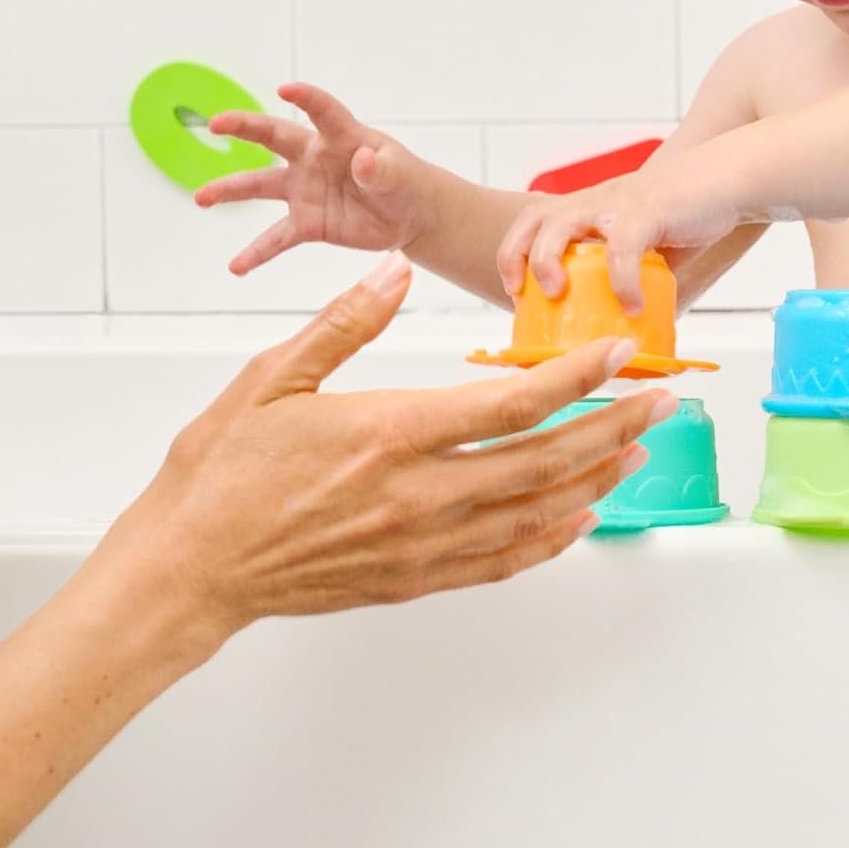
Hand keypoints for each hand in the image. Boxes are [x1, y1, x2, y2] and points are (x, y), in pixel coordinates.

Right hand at [122, 253, 673, 635]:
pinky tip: (577, 519)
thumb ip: (346, 320)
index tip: (619, 356)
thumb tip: (396, 270)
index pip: (513, 402)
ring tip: (637, 451)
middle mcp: (419, 493)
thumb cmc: (221, 472)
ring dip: (594, 479)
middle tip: (660, 402)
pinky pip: (501, 560)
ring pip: (535, 513)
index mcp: (391, 432)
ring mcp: (421, 543)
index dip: (578, 377)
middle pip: (546, 460)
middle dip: (613, 427)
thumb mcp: (274, 376)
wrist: (188, 567)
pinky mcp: (413, 577)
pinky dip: (549, 538)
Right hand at [193, 83, 431, 275]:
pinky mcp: (307, 222)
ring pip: (261, 186)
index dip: (307, 98)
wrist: (407, 214)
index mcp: (341, 137)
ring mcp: (305, 190)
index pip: (322, 112)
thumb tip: (364, 162)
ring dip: (230, 190)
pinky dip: (257, 253)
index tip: (286, 89)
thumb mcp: (400, 174)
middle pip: (273, 137)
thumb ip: (381, 169)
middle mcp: (314, 158)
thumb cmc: (402, 180)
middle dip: (244, 127)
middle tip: (214, 123)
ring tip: (201, 198)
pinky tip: (236, 266)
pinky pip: (277, 238)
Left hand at [496, 160, 740, 312]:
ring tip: (558, 294)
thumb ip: (633, 278)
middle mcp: (594, 202)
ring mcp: (617, 204)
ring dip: (550, 259)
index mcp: (588, 208)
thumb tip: (630, 327)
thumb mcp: (647, 246)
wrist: (727, 178)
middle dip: (518, 255)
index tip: (515, 292)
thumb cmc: (686, 212)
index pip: (533, 220)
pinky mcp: (646, 211)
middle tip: (524, 293)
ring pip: (563, 223)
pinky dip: (622, 280)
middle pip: (534, 217)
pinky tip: (633, 307)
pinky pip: (622, 247)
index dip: (515, 253)